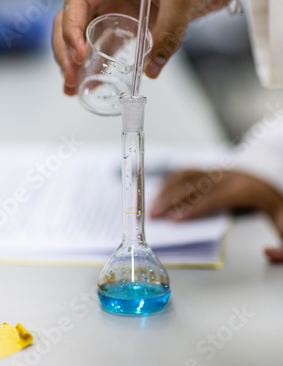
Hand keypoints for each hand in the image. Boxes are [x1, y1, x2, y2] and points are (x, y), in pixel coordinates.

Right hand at [53, 0, 234, 94]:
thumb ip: (166, 34)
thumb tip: (150, 69)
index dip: (72, 28)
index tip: (80, 55)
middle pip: (73, 18)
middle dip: (66, 50)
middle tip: (70, 78)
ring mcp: (115, 3)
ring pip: (84, 33)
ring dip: (75, 60)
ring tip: (71, 87)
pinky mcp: (127, 20)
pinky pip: (105, 42)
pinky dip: (96, 62)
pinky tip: (90, 81)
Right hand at [150, 168, 282, 261]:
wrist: (273, 171)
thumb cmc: (275, 199)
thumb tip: (267, 253)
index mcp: (242, 190)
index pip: (212, 199)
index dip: (191, 210)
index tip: (174, 221)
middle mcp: (226, 177)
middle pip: (193, 186)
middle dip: (170, 200)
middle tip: (153, 215)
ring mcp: (217, 170)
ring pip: (187, 176)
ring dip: (166, 189)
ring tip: (152, 204)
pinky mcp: (211, 168)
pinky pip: (187, 169)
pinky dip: (171, 179)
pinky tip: (160, 189)